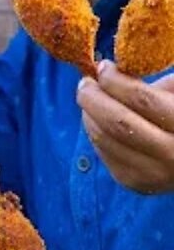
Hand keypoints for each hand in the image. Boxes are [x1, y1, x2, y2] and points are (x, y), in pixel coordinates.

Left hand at [79, 60, 173, 193]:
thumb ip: (153, 85)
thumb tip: (111, 70)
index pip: (143, 100)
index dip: (116, 81)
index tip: (103, 67)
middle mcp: (173, 155)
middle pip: (118, 123)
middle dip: (93, 98)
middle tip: (85, 83)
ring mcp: (154, 174)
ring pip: (105, 139)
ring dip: (89, 114)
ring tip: (90, 98)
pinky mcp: (136, 182)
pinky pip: (103, 153)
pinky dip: (95, 132)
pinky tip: (98, 120)